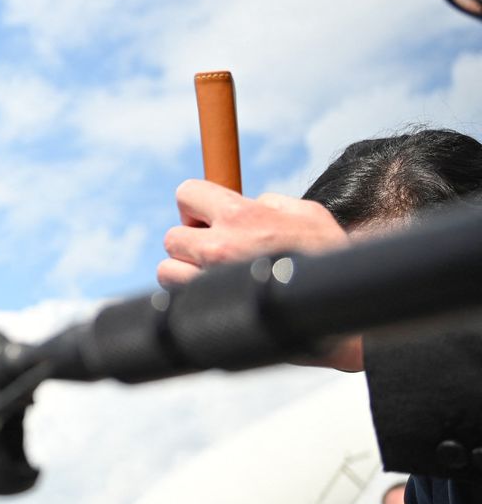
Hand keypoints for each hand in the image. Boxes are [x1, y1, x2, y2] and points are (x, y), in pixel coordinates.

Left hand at [158, 180, 357, 368]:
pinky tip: (220, 296)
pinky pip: (177, 299)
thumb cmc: (329, 259)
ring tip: (217, 277)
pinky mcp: (208, 310)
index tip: (210, 219)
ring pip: (166, 271)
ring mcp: (209, 282)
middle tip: (218, 252)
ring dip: (186, 273)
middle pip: (171, 237)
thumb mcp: (306, 213)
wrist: (338, 308)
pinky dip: (190, 297)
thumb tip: (249, 203)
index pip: (186, 193)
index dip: (196, 205)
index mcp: (240, 216)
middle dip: (191, 242)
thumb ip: (269, 202)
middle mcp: (218, 247)